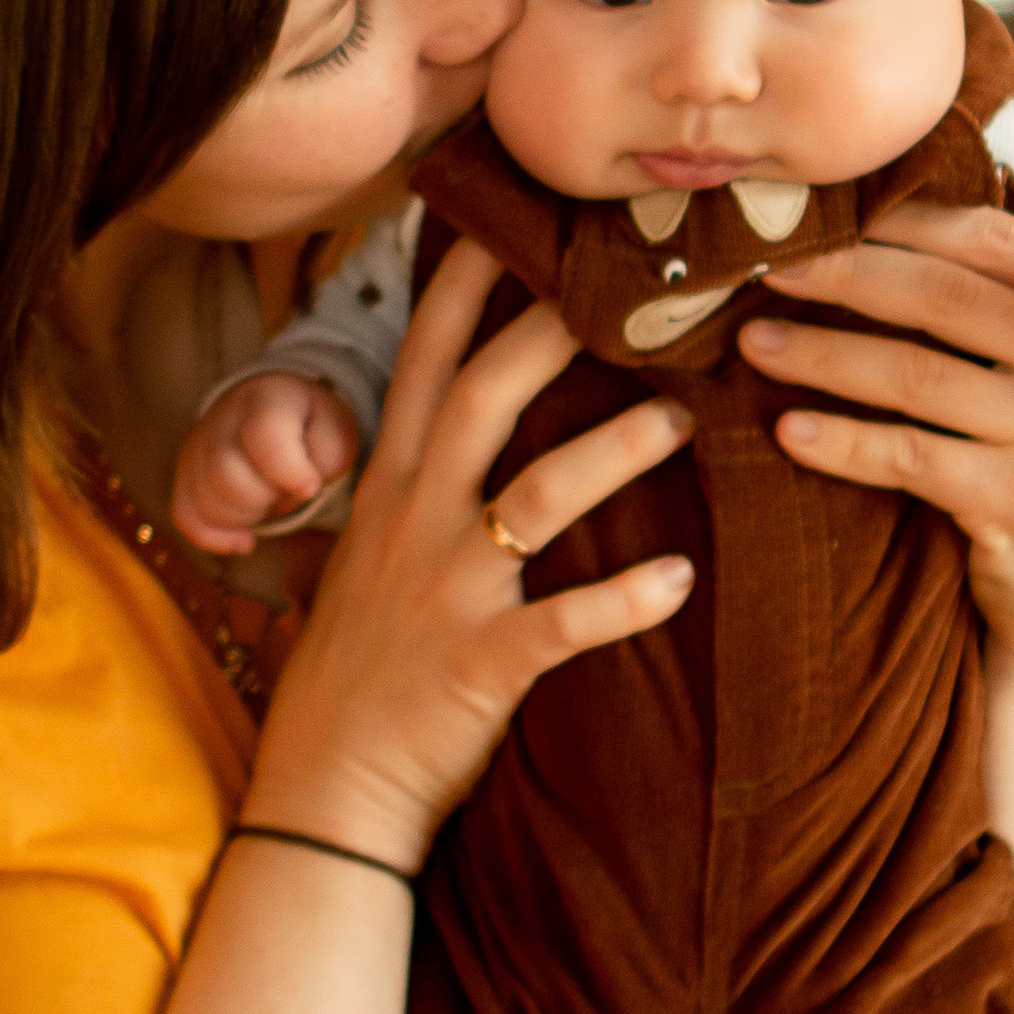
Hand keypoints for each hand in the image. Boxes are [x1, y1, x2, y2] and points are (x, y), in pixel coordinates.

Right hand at [171, 373, 362, 555]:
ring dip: (247, 516)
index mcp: (266, 400)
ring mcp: (196, 448)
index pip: (264, 435)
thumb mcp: (336, 429)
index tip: (310, 486)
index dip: (290, 472)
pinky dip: (218, 538)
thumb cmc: (308, 426)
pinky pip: (187, 519)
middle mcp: (221, 419)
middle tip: (286, 488)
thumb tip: (303, 487)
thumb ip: (329, 455)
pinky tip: (245, 537)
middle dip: (267, 498)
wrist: (271, 410)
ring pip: (208, 505)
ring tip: (267, 498)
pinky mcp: (184, 477)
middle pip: (229, 479)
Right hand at [248, 240, 696, 873]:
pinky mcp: (483, 662)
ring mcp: (447, 590)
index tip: (511, 218)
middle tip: (630, 286)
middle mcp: (413, 522)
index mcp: (386, 488)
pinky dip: (628, 599)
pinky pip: (567, 621)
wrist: (327, 794)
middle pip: (483, 395)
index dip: (465, 285)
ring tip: (686, 418)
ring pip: (537, 494)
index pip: (424, 360)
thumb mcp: (363, 563)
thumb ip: (405, 494)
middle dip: (551, 330)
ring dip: (616, 451)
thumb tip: (451, 434)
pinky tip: (684, 579)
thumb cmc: (356, 675)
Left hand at [737, 202, 1013, 682]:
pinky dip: (843, 443)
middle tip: (764, 269)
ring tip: (753, 346)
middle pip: (942, 295)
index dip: (898, 220)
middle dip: (842, 273)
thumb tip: (876, 241)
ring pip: (916, 373)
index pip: (986, 241)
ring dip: (823, 355)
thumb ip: (1000, 318)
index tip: (820, 214)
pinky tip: (789, 434)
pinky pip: (910, 456)